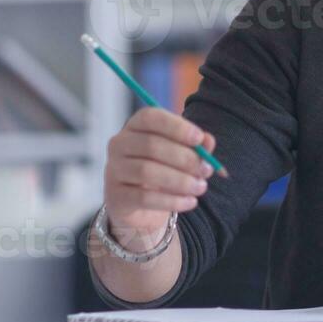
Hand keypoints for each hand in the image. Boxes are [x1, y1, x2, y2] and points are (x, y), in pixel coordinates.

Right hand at [101, 107, 216, 251]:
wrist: (141, 204)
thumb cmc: (164, 169)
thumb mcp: (182, 155)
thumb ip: (196, 147)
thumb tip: (208, 141)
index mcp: (135, 126)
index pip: (150, 117)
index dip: (176, 126)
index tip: (199, 138)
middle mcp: (119, 144)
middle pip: (151, 145)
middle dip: (184, 158)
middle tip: (206, 169)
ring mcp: (114, 170)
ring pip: (147, 172)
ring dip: (180, 181)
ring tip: (200, 187)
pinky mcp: (116, 196)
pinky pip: (144, 198)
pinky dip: (172, 201)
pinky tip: (190, 202)